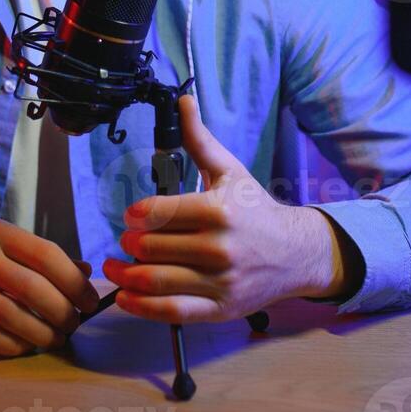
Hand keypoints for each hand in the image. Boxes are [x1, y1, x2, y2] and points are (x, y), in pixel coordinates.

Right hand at [0, 219, 99, 355]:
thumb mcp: (0, 245)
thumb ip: (40, 258)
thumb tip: (86, 272)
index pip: (47, 255)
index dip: (74, 282)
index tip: (90, 302)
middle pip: (33, 289)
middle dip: (62, 312)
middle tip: (74, 325)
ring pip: (12, 316)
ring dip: (41, 334)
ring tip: (55, 340)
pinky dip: (12, 345)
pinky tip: (25, 347)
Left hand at [104, 93, 351, 323]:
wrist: (295, 253)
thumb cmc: (256, 210)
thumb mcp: (229, 171)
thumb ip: (200, 140)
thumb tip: (182, 100)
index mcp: (219, 211)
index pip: (159, 213)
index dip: (136, 214)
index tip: (130, 216)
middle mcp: (219, 247)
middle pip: (151, 246)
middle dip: (130, 243)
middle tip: (125, 241)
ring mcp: (219, 281)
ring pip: (155, 280)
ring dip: (124, 275)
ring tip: (115, 267)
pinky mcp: (219, 308)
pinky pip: (169, 311)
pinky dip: (140, 307)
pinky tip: (125, 297)